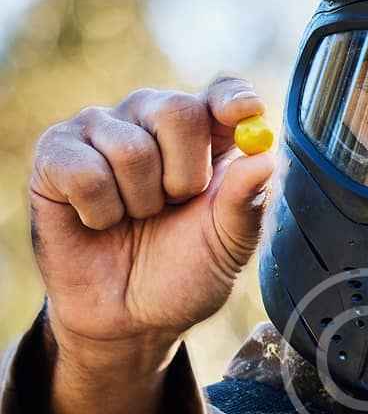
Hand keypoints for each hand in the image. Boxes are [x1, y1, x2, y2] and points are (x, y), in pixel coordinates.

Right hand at [30, 75, 274, 371]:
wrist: (130, 320)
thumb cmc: (182, 275)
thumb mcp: (226, 246)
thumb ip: (245, 202)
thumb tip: (265, 158)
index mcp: (203, 136)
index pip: (222, 93)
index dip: (232, 99)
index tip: (244, 114)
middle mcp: (151, 121)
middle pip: (178, 111)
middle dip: (185, 175)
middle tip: (174, 206)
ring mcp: (100, 131)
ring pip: (131, 148)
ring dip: (139, 203)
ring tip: (133, 219)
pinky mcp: (56, 154)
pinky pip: (85, 170)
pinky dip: (99, 211)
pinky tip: (97, 221)